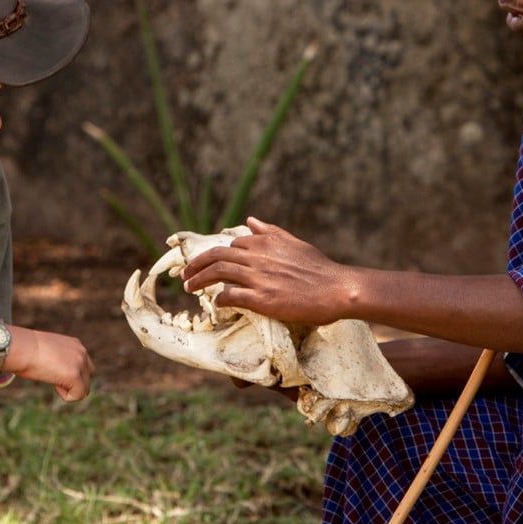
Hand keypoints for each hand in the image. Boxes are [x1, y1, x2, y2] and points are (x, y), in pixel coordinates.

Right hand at [11, 328, 93, 400]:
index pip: (83, 368)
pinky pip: (78, 395)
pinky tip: (53, 384)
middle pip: (87, 379)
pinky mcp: (75, 375)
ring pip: (84, 389)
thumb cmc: (25, 350)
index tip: (51, 369)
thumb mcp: (47, 352)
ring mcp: (80, 363)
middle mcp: (82, 352)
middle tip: (52, 376)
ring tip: (52, 379)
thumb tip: (58, 373)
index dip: (67, 375)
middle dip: (72, 384)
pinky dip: (65, 395)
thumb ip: (59, 360)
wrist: (21, 347)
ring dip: (68, 389)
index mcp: (75, 345)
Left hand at [179, 217, 351, 324]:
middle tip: (185, 274)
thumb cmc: (320, 269)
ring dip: (198, 280)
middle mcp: (258, 256)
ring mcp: (259, 278)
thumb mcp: (294, 244)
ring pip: (217, 274)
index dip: (219, 256)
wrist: (338, 289)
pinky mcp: (262, 299)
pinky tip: (216, 304)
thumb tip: (250, 219)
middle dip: (196, 264)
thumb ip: (271, 232)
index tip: (210, 264)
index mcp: (266, 242)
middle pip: (216, 256)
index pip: (233, 245)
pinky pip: (230, 296)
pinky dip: (219, 299)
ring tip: (188, 287)